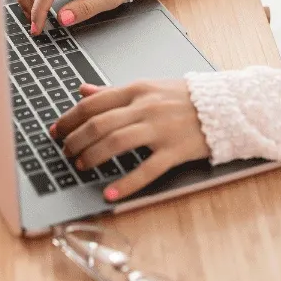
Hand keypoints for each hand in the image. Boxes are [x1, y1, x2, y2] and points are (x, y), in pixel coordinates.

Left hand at [52, 80, 209, 200]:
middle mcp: (145, 107)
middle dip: (76, 140)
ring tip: (81, 166)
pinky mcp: (175, 150)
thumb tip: (82, 91)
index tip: (56, 131)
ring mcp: (160, 129)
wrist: (225, 105)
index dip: (69, 118)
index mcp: (137, 90)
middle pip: (99, 124)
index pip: (93, 103)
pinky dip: (126, 183)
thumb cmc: (182, 97)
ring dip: (93, 156)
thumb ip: (113, 91)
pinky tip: (109, 193)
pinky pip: (147, 169)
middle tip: (65, 152)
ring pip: (116, 143)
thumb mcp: (147, 87)